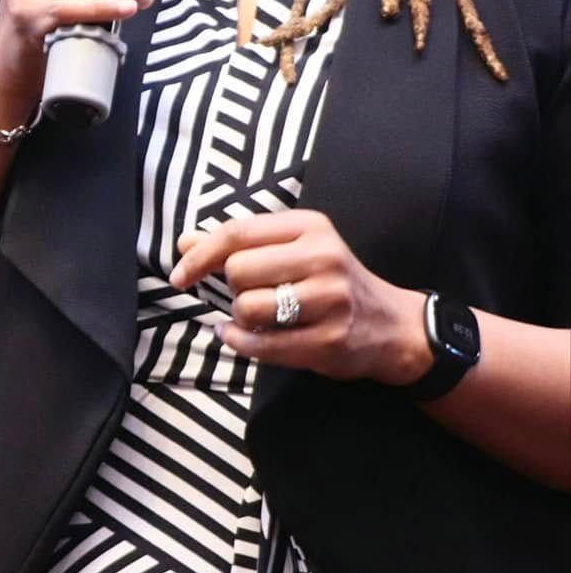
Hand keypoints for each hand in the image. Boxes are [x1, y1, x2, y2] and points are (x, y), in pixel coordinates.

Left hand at [169, 209, 431, 384]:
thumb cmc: (330, 283)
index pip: (237, 233)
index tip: (180, 274)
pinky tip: (241, 337)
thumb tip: (183, 243)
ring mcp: (330, 300)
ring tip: (259, 317)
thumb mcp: (292, 250)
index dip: (200, 255)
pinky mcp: (329, 340)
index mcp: (310, 227)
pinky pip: (261, 345)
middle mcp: (323, 257)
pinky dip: (240, 343)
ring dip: (241, 318)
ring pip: (248, 307)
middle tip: (250, 294)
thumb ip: (239, 245)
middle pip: (238, 271)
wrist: (392, 325)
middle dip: (232, 288)